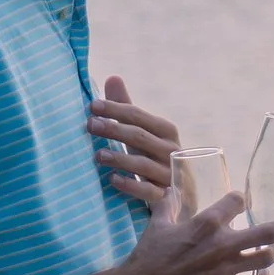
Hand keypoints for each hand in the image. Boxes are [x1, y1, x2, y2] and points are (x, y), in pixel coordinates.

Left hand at [88, 75, 179, 207]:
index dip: (115, 109)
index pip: (138, 116)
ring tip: (97, 155)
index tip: (92, 106)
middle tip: (90, 125)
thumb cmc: (155, 156)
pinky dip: (131, 185)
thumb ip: (126, 109)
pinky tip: (113, 179)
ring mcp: (169, 175)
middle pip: (140, 137)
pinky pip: (148, 192)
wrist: (183, 193)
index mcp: (165, 131)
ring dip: (120, 158)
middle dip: (114, 130)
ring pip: (143, 165)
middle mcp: (171, 151)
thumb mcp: (143, 132)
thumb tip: (113, 78)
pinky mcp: (165, 197)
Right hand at [114, 165, 273, 274]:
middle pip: (269, 231)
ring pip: (266, 258)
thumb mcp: (158, 224)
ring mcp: (226, 268)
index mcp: (206, 222)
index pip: (237, 200)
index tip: (240, 202)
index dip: (240, 200)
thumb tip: (172, 189)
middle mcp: (222, 243)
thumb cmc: (148, 255)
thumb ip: (169, 205)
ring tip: (273, 251)